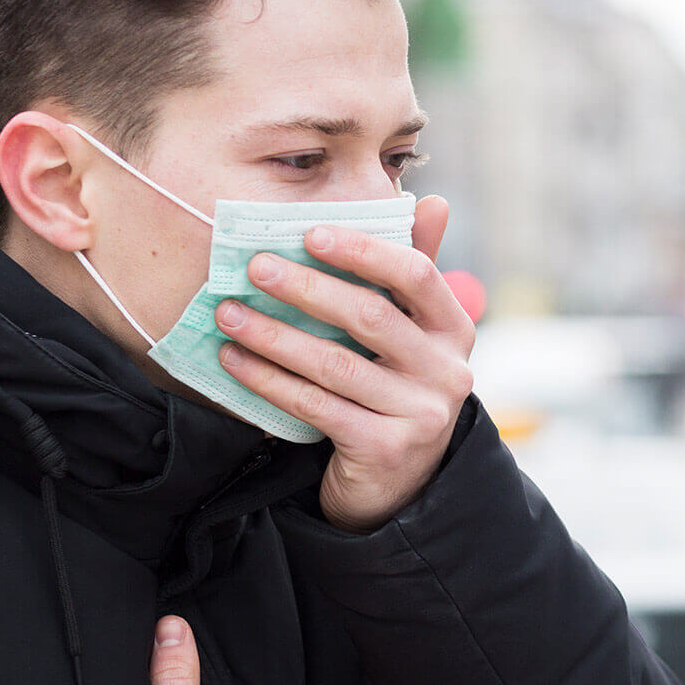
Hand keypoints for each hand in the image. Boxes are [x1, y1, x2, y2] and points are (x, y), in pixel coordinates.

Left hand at [213, 195, 474, 530]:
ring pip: (336, 364)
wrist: (400, 483)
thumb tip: (432, 200)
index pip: (417, 275)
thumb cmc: (397, 389)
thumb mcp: (415, 334)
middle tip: (255, 268)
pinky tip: (236, 360)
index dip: (364, 251)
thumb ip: (414, 272)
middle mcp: (448, 371)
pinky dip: (270, 380)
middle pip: (371, 316)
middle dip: (306, 287)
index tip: (310, 233)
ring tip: (229, 312)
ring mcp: (420, 414)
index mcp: (455, 329)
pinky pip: (316, 405)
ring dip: (275, 334)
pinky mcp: (385, 450)